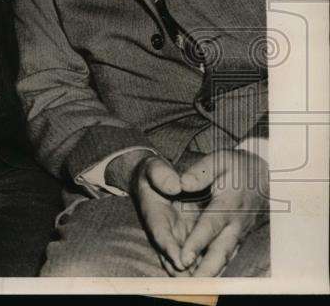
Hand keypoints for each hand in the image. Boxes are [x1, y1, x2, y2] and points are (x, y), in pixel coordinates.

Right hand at [127, 154, 199, 274]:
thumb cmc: (153, 172)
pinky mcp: (188, 237)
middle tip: (197, 282)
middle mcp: (165, 230)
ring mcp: (177, 236)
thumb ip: (162, 175)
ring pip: (185, 260)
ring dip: (194, 272)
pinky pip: (196, 255)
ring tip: (208, 284)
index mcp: (154, 213)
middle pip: (172, 256)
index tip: (180, 261)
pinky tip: (216, 276)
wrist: (154, 177)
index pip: (160, 235)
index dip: (169, 249)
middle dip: (183, 271)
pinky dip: (204, 266)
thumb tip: (175, 186)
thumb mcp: (154, 168)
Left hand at [178, 149, 268, 276]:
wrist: (265, 174)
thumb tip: (181, 183)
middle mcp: (235, 222)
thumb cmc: (237, 166)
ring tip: (198, 286)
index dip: (196, 243)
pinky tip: (209, 277)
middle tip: (193, 283)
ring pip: (226, 256)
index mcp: (227, 204)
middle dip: (207, 268)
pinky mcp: (240, 235)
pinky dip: (220, 267)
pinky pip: (229, 254)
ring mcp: (240, 231)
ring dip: (214, 272)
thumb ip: (200, 172)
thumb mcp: (219, 160)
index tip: (183, 257)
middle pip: (221, 250)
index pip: (209, 226)